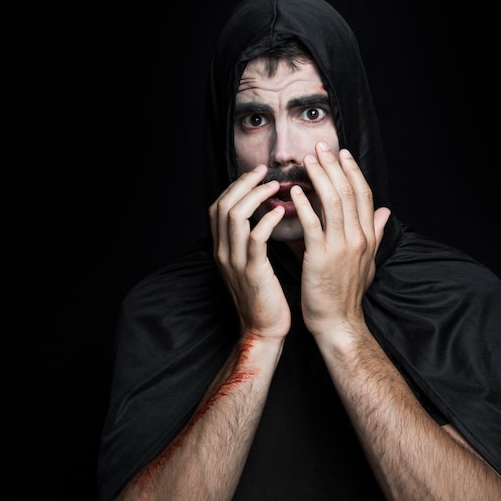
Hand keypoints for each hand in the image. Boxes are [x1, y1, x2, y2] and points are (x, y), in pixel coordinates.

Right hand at [209, 165, 290, 339]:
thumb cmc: (264, 295)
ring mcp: (235, 262)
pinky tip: (281, 211)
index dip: (236, 186)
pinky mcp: (252, 272)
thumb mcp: (250, 264)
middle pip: (224, 205)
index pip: (218, 206)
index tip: (257, 173)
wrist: (263, 329)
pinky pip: (256, 239)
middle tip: (265, 171)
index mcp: (222, 248)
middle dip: (244, 183)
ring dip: (256, 195)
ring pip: (235, 216)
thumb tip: (263, 212)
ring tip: (276, 186)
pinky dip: (267, 220)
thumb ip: (250, 240)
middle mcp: (223, 252)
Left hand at [291, 142, 390, 337]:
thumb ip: (376, 233)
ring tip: (307, 161)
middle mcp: (359, 238)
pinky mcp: (320, 257)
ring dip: (319, 178)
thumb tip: (387, 212)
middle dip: (334, 167)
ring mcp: (341, 247)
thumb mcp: (369, 261)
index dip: (353, 171)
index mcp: (369, 236)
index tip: (342, 153)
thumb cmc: (348, 292)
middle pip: (348, 193)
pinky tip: (295, 191)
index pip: (364, 195)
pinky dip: (304, 205)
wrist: (338, 322)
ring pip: (333, 203)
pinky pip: (313, 225)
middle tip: (320, 148)